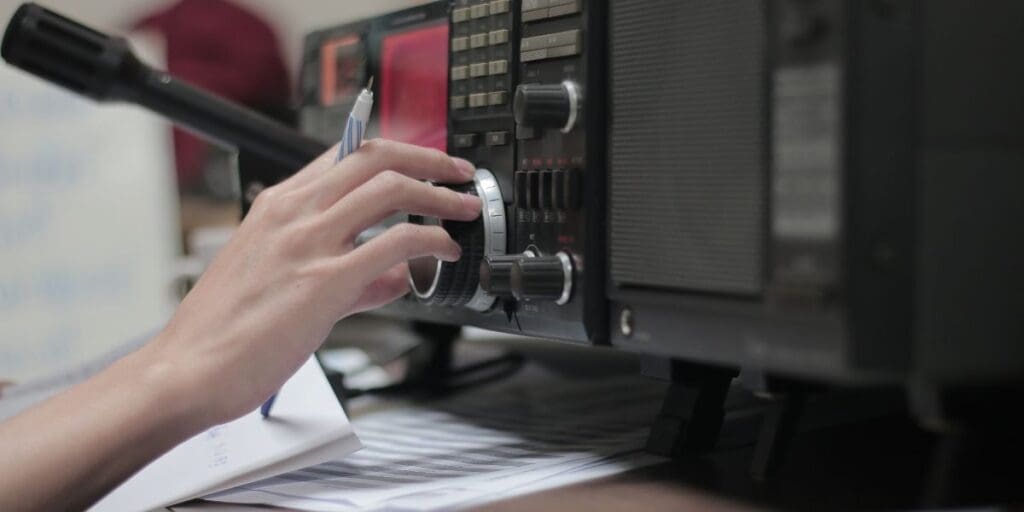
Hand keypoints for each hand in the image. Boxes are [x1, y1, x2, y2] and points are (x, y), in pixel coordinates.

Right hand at [140, 139, 480, 426]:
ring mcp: (309, 244)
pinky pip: (394, 244)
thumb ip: (346, 274)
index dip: (395, 155)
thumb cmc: (225, 331)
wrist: (187, 370)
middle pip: (374, 157)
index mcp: (277, 205)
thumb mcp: (283, 283)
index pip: (346, 155)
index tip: (425, 166)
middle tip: (458, 173)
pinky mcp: (325, 282)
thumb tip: (393, 274)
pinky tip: (443, 252)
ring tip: (463, 209)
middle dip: (428, 159)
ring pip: (390, 188)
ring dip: (438, 194)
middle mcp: (293, 213)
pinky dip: (429, 240)